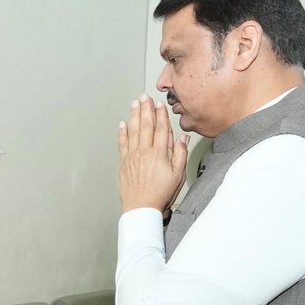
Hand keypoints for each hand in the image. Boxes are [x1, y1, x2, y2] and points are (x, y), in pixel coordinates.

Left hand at [118, 93, 189, 212]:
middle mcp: (144, 152)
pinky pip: (122, 143)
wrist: (141, 207)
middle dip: (146, 109)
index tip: (160, 104)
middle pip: (145, 125)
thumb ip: (180, 154)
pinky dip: (122, 132)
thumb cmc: (160, 194)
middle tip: (145, 97)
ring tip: (134, 103)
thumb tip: (182, 137)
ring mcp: (132, 156)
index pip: (161, 128)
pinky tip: (123, 123)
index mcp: (159, 154)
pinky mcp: (124, 163)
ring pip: (133, 131)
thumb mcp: (178, 175)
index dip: (160, 114)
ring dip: (134, 115)